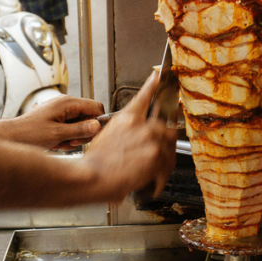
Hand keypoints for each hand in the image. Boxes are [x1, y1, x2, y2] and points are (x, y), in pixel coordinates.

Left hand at [10, 95, 104, 149]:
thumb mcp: (57, 134)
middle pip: (89, 117)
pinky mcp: (58, 119)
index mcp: (67, 103)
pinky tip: (57, 143)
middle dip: (84, 132)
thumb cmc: (29, 133)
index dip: (97, 121)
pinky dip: (67, 138)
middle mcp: (66, 105)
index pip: (96, 107)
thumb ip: (79, 129)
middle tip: (72, 142)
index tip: (91, 134)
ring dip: (75, 137)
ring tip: (61, 143)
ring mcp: (62, 112)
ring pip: (81, 125)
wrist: (12, 136)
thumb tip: (97, 125)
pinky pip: (71, 129)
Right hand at [79, 73, 176, 201]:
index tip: (160, 76)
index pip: (145, 96)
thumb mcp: (106, 134)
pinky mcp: (156, 157)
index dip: (154, 85)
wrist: (91, 175)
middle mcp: (143, 125)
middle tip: (158, 154)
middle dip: (165, 141)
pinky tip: (153, 183)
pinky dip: (160, 179)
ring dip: (163, 162)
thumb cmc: (94, 160)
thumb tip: (134, 133)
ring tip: (152, 174)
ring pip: (170, 149)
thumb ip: (124, 129)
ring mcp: (151, 139)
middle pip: (168, 127)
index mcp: (128, 117)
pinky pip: (166, 168)